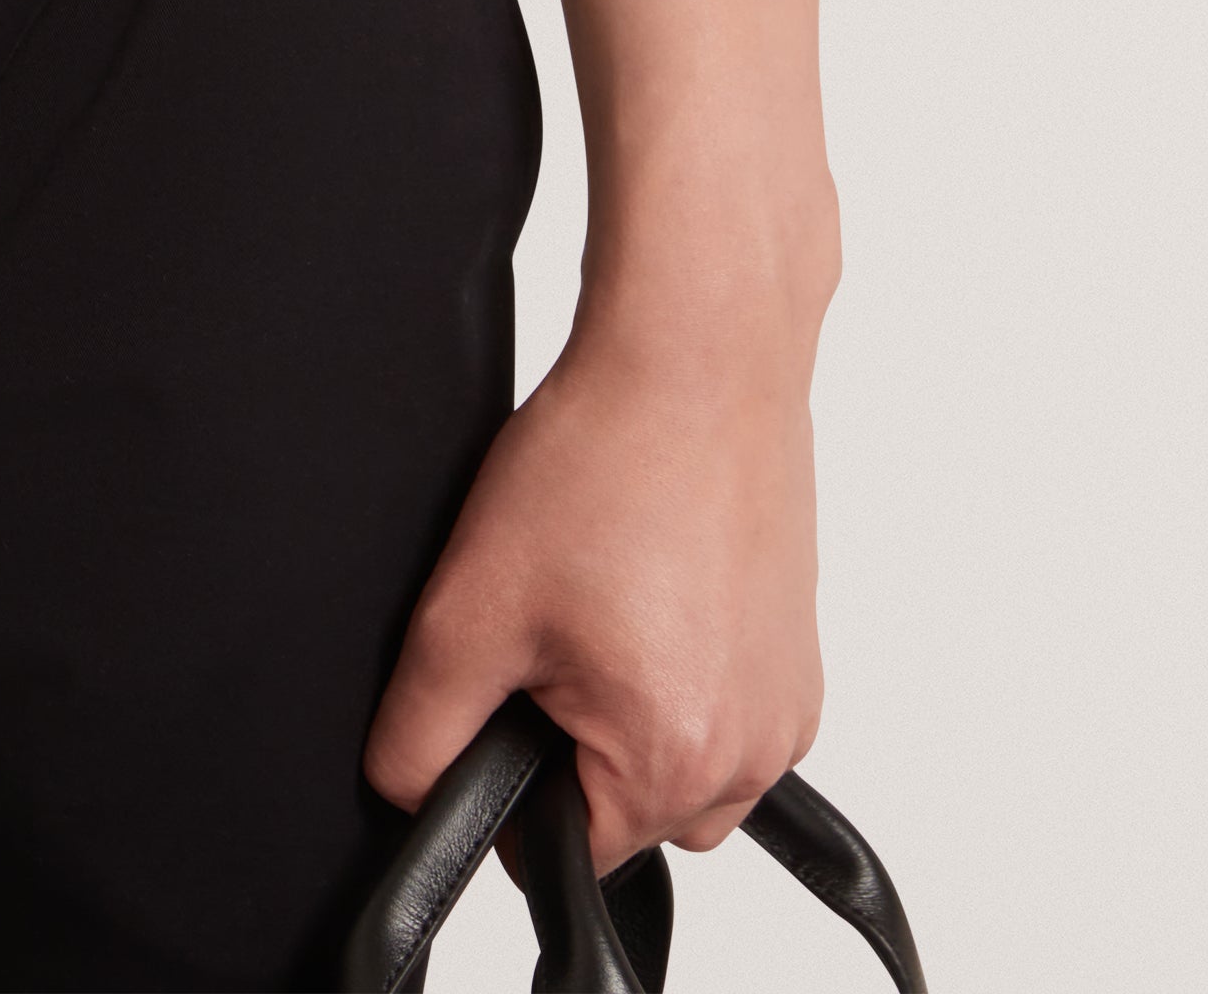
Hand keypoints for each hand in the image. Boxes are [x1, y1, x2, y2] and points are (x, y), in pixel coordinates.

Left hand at [363, 311, 822, 873]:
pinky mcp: (801, 662)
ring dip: (632, 713)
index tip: (511, 686)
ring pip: (679, 767)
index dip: (512, 778)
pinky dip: (682, 672)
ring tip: (603, 598)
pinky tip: (651, 583)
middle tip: (555, 627)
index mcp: (675, 762)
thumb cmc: (604, 460)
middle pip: (628, 815)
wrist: (698, 356)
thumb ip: (422, 732)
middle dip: (575, 745)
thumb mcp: (469, 608)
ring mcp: (789, 709)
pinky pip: (724, 714)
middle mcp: (755, 754)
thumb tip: (406, 794)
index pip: (566, 852)